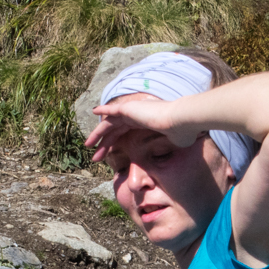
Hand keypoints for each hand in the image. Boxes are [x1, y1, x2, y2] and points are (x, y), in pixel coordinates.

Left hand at [86, 98, 203, 163]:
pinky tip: (94, 112)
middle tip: (95, 156)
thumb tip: (173, 159)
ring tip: (88, 145)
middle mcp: (136, 116)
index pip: (124, 134)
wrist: (181, 122)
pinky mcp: (128, 109)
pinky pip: (110, 111)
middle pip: (114, 130)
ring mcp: (131, 111)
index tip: (107, 157)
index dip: (114, 145)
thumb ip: (167, 149)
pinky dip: (102, 110)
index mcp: (144, 124)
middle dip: (103, 144)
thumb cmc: (181, 133)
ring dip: (97, 135)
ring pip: (109, 124)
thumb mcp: (173, 145)